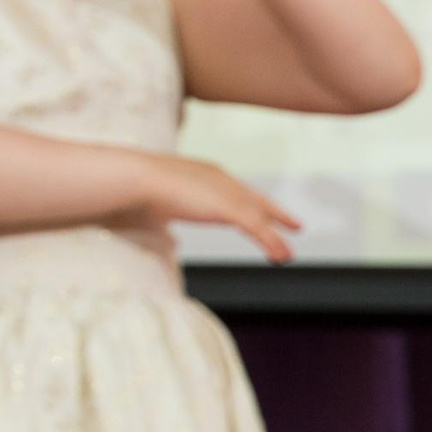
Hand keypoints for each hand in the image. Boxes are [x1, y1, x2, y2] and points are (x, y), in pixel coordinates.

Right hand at [137, 154, 300, 262]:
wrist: (138, 180)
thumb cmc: (137, 190)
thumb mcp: (156, 207)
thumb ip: (168, 221)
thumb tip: (171, 241)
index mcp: (203, 174)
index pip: (235, 190)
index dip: (250, 202)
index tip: (261, 211)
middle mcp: (220, 179)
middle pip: (255, 199)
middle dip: (275, 213)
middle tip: (294, 225)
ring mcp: (226, 193)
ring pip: (259, 217)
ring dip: (275, 237)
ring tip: (286, 255)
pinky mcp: (230, 209)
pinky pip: (258, 229)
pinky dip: (271, 243)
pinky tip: (280, 257)